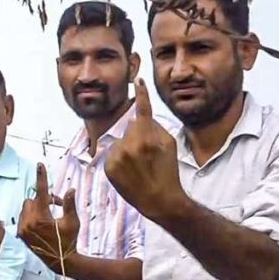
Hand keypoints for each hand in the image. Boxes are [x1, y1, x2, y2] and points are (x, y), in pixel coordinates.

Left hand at [18, 163, 78, 270]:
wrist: (60, 261)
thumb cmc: (69, 241)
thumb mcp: (73, 222)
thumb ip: (70, 204)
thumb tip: (71, 189)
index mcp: (41, 217)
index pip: (41, 192)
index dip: (41, 177)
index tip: (39, 164)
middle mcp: (28, 222)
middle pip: (33, 200)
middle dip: (45, 200)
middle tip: (58, 204)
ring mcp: (23, 229)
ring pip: (27, 208)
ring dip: (38, 208)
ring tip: (50, 216)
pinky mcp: (20, 234)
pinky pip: (23, 218)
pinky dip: (31, 217)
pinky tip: (42, 225)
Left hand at [105, 79, 186, 221]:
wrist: (159, 200)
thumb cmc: (168, 170)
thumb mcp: (170, 144)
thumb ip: (155, 127)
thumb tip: (141, 118)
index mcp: (147, 136)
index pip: (143, 110)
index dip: (141, 93)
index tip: (137, 80)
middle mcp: (129, 145)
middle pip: (130, 128)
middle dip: (138, 135)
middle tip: (147, 154)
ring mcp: (116, 157)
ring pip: (120, 141)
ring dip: (127, 147)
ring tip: (138, 165)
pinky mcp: (108, 168)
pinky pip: (112, 154)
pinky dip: (119, 159)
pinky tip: (129, 171)